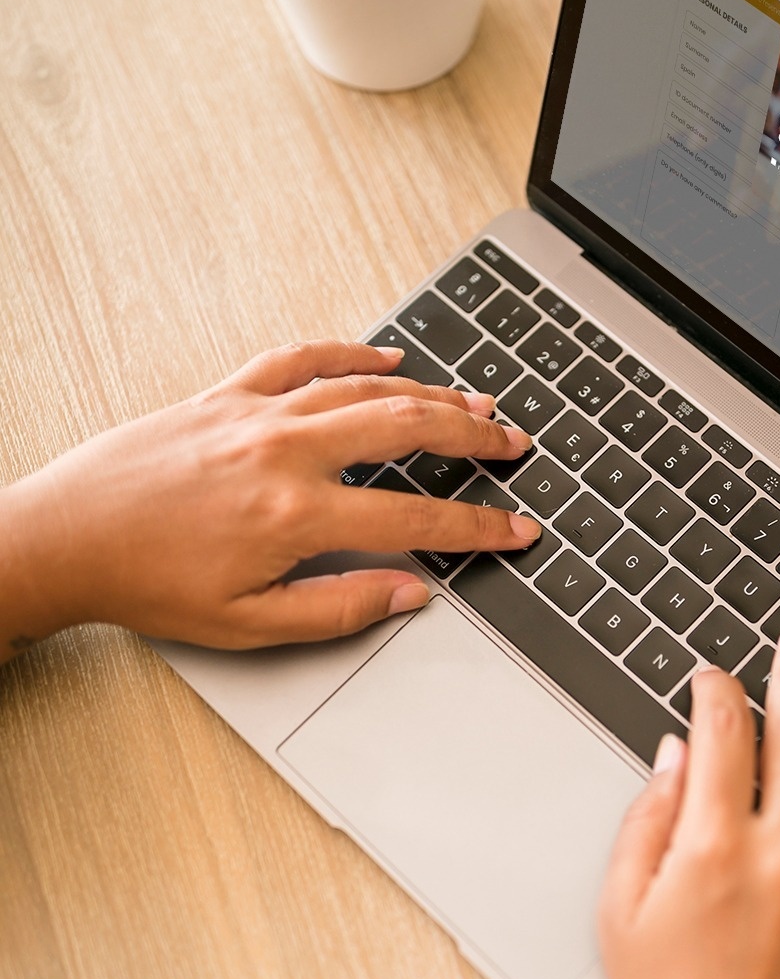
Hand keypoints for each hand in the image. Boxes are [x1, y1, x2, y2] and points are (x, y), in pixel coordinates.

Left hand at [0, 340, 537, 658]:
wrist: (65, 539)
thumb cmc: (147, 584)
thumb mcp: (248, 624)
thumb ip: (339, 609)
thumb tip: (410, 594)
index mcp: (294, 515)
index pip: (415, 515)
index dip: (477, 525)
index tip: (516, 527)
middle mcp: (283, 452)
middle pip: (406, 427)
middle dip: (472, 435)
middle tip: (513, 443)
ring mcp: (255, 414)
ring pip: (364, 388)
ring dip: (428, 392)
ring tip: (474, 402)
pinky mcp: (225, 394)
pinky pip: (300, 359)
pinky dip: (348, 353)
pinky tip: (383, 357)